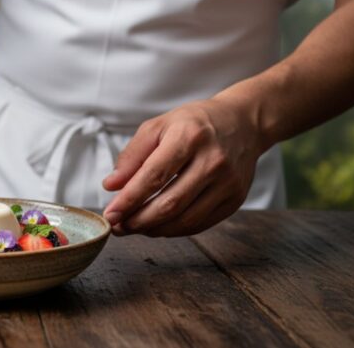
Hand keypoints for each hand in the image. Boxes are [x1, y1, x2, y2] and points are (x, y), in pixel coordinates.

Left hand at [101, 97, 264, 236]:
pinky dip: (173, 230)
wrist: (243, 124)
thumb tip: (111, 186)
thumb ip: (132, 156)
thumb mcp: (158, 127)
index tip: (110, 214)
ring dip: (153, 230)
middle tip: (117, 226)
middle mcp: (213, 161)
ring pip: (185, 220)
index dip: (129, 200)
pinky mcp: (235, 200)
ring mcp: (228, 183)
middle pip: (170, 204)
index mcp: (189, 137)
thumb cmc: (193, 124)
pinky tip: (156, 226)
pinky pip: (199, 224)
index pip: (154, 176)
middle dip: (138, 221)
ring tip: (132, 227)